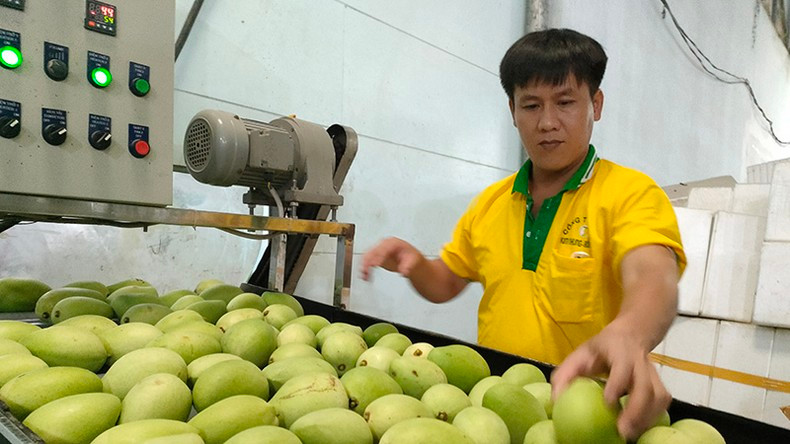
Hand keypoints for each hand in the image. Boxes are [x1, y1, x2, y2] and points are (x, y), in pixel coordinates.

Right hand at [360, 237, 425, 280]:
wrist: (408, 258)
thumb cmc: (409, 256)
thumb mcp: (412, 260)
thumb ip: (408, 266)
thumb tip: (404, 271)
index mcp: (393, 242)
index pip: (383, 248)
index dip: (379, 255)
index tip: (376, 264)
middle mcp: (384, 244)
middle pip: (372, 250)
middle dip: (368, 261)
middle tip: (366, 270)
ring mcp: (378, 249)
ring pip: (367, 255)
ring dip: (364, 265)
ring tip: (365, 275)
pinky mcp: (375, 256)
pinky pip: (367, 260)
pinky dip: (364, 267)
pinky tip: (365, 275)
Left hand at [550, 324, 670, 439]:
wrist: (629, 335)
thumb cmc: (600, 349)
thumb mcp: (579, 355)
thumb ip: (565, 374)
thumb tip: (556, 400)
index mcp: (619, 351)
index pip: (622, 368)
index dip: (617, 384)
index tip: (608, 403)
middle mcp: (640, 362)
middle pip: (645, 386)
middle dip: (636, 410)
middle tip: (622, 431)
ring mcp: (653, 373)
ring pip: (659, 396)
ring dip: (646, 418)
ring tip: (629, 435)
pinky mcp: (660, 384)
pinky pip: (662, 403)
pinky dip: (653, 417)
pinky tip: (638, 428)